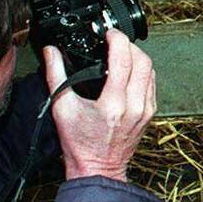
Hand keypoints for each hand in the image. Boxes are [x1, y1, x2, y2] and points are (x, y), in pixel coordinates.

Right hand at [42, 29, 155, 182]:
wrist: (98, 168)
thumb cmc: (79, 143)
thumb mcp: (61, 108)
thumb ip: (55, 75)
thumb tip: (50, 52)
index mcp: (114, 103)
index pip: (124, 59)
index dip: (118, 39)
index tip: (109, 33)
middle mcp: (135, 105)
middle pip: (144, 61)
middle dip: (130, 45)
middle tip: (115, 41)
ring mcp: (146, 109)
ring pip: (151, 71)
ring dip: (138, 57)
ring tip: (121, 53)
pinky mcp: (150, 113)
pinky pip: (152, 84)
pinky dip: (142, 71)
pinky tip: (129, 71)